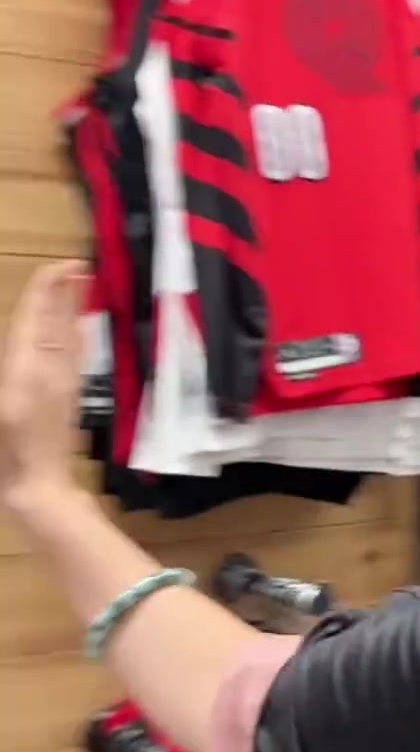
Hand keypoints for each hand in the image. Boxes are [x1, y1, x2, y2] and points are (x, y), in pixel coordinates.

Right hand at [0, 262, 84, 520]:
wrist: (40, 489)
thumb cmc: (6, 452)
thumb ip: (8, 369)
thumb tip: (21, 337)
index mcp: (25, 369)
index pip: (36, 320)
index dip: (46, 291)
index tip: (58, 266)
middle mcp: (49, 370)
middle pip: (58, 322)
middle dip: (65, 291)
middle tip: (77, 262)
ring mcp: (63, 383)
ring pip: (69, 335)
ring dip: (74, 307)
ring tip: (80, 282)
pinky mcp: (70, 396)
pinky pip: (74, 355)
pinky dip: (76, 333)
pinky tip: (79, 326)